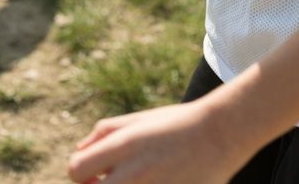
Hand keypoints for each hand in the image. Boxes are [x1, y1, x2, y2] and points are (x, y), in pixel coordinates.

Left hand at [66, 101, 252, 183]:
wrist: (222, 133)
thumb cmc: (177, 125)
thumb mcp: (137, 121)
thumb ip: (103, 133)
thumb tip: (79, 151)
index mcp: (123, 146)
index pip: (76, 170)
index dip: (79, 175)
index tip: (94, 176)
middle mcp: (134, 172)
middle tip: (112, 182)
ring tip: (140, 180)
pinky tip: (161, 182)